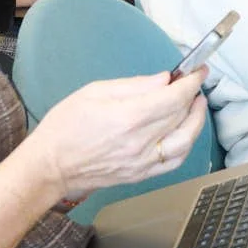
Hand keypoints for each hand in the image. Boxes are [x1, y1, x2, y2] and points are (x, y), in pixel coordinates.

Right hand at [27, 68, 207, 200]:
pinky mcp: (140, 175)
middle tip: (194, 84)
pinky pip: (175, 161)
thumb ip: (134, 85)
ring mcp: (142, 162)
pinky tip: (185, 131)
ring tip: (196, 105)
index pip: (174, 98)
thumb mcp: (94, 92)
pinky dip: (186, 144)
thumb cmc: (64, 126)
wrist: (48, 167)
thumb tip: (164, 79)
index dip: (192, 82)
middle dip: (194, 96)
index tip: (199, 71)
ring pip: (186, 141)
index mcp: (128, 117)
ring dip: (197, 121)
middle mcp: (140, 142)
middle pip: (181, 116)